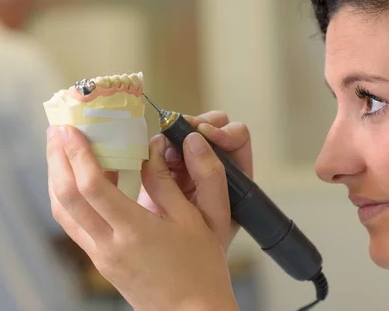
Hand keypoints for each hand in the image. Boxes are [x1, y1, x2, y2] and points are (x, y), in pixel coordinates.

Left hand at [46, 125, 239, 310]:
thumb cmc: (201, 270)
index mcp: (134, 232)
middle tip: (56, 131)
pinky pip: (75, 224)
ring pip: (64, 213)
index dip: (78, 155)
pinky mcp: (101, 261)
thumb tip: (151, 148)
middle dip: (57, 160)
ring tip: (60, 151)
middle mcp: (108, 246)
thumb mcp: (194, 220)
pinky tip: (81, 180)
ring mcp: (100, 256)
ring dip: (57, 179)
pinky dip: (71, 198)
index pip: (92, 188)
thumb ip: (167, 182)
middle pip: (66, 198)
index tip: (71, 129)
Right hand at [137, 111, 252, 249]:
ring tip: (165, 150)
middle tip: (179, 133)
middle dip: (195, 125)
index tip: (203, 134)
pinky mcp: (163, 167)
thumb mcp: (213, 213)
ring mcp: (188, 164)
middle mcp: (214, 164)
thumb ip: (209, 176)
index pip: (236, 137)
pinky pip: (161, 145)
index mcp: (236, 174)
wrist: (171, 263)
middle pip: (210, 126)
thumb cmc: (203, 245)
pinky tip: (152, 154)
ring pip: (184, 132)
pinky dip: (157, 144)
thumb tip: (194, 138)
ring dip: (174, 134)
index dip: (221, 131)